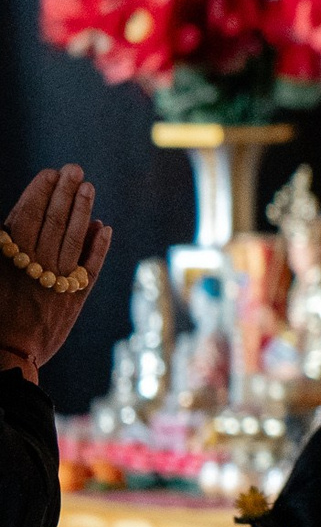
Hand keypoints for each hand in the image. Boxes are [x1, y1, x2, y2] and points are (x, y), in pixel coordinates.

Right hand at [0, 167, 110, 380]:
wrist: (6, 356)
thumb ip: (2, 248)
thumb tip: (8, 228)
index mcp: (8, 258)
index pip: (28, 215)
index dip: (40, 192)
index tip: (50, 173)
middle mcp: (36, 266)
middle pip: (54, 221)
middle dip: (65, 192)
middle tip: (75, 170)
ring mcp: (59, 281)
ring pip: (74, 238)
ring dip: (83, 210)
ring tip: (89, 188)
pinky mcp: (75, 299)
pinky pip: (91, 266)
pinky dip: (98, 246)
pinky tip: (105, 227)